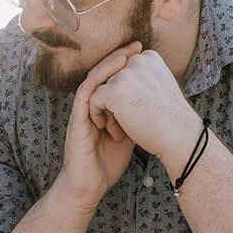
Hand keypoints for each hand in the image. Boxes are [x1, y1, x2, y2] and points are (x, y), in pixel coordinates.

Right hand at [52, 41, 141, 213]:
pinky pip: (85, 95)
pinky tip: (110, 76)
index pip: (114, 79)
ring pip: (93, 79)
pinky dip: (98, 83)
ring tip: (126, 55)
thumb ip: (136, 118)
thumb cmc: (106, 164)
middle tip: (138, 45)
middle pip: (103, 73)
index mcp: (103, 108)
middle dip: (120, 57)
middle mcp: (91, 106)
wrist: (89, 187)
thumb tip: (156, 104)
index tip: (145, 53)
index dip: (128, 64)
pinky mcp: (76, 120)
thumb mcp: (128, 135)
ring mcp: (82, 111)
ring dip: (109, 65)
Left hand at [87, 49, 201, 164]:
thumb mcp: (159, 90)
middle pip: (110, 79)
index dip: (124, 92)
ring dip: (106, 109)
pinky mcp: (114, 90)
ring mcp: (125, 75)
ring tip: (119, 128)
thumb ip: (143, 80)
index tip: (134, 111)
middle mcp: (137, 60)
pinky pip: (94, 99)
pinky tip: (110, 129)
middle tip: (124, 121)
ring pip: (101, 89)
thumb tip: (125, 86)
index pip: (123, 71)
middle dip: (113, 100)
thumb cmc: (171, 120)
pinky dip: (98, 115)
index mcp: (150, 58)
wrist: (180, 136)